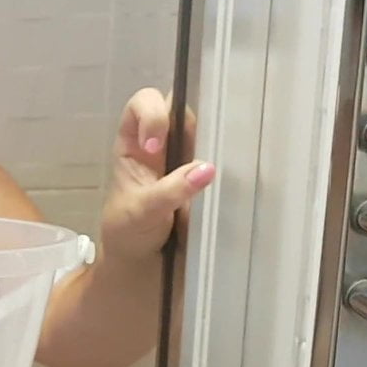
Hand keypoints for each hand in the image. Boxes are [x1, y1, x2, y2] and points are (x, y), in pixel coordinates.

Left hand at [100, 88, 214, 264]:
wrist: (141, 262)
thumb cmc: (129, 233)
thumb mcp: (141, 213)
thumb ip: (170, 192)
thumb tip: (207, 169)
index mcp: (133, 144)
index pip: (142, 104)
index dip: (152, 113)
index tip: (156, 145)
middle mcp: (161, 143)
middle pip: (180, 108)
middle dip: (191, 118)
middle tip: (197, 148)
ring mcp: (185, 158)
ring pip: (206, 127)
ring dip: (216, 134)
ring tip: (225, 152)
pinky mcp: (206, 175)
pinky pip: (221, 153)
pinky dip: (230, 155)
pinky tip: (237, 166)